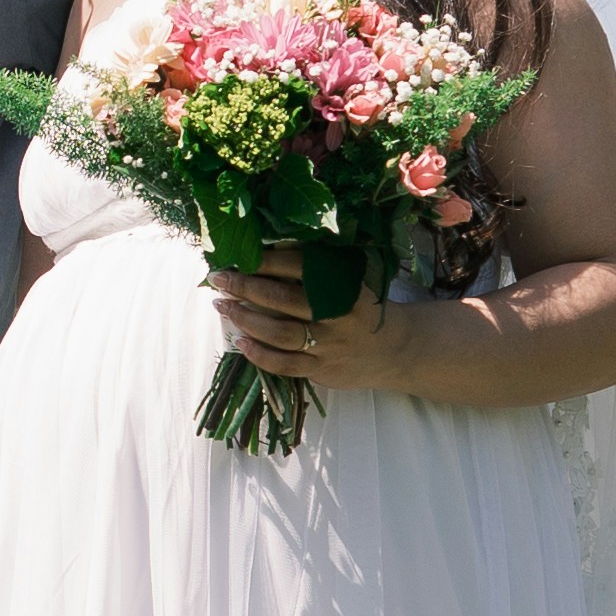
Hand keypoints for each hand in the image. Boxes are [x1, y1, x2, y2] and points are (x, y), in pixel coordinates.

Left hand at [206, 241, 412, 390]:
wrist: (395, 350)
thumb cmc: (362, 307)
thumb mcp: (350, 280)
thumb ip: (318, 266)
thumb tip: (273, 246)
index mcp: (344, 287)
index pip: (300, 268)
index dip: (267, 261)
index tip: (240, 255)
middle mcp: (336, 316)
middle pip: (282, 300)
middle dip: (246, 287)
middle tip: (220, 278)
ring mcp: (328, 346)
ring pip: (280, 334)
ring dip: (246, 319)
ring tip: (222, 306)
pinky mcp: (321, 369)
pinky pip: (285, 365)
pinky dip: (259, 355)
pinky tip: (240, 342)